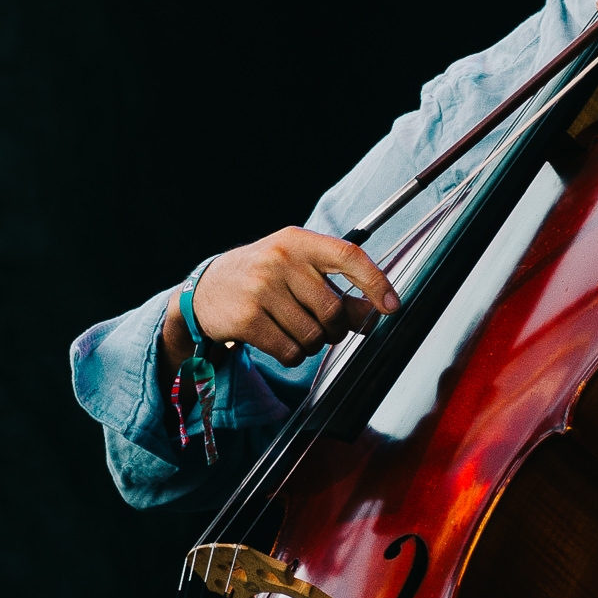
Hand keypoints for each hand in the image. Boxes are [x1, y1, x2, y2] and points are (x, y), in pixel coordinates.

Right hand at [161, 229, 399, 373]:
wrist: (205, 290)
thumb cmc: (263, 279)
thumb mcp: (298, 272)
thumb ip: (336, 289)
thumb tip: (376, 312)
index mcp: (297, 241)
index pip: (348, 255)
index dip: (375, 282)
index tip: (391, 306)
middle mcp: (279, 260)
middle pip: (333, 310)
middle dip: (335, 329)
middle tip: (322, 327)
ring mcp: (260, 288)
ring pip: (313, 335)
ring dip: (311, 343)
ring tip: (294, 331)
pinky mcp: (246, 318)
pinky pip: (290, 351)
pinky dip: (292, 355)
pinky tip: (278, 341)